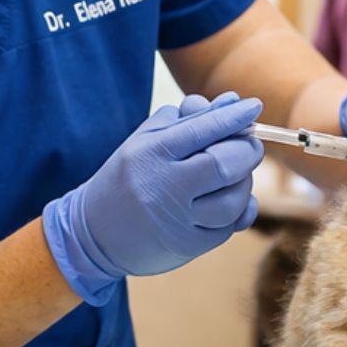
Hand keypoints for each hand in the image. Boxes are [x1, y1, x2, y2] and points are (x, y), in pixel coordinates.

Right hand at [42, 93, 264, 304]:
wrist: (92, 234)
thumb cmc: (127, 178)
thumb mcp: (145, 141)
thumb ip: (187, 119)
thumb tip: (231, 101)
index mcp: (150, 153)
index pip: (203, 129)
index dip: (234, 117)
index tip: (254, 106)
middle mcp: (162, 186)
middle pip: (224, 164)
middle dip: (247, 150)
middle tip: (250, 145)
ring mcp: (176, 220)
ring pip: (233, 200)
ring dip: (245, 183)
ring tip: (236, 175)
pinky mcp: (187, 246)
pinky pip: (228, 226)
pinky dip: (238, 211)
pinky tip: (229, 201)